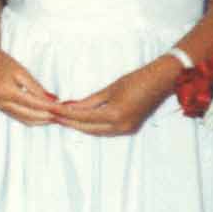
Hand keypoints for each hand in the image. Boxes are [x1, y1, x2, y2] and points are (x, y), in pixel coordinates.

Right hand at [0, 48, 61, 125]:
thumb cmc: (3, 62)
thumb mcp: (22, 72)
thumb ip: (36, 88)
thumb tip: (53, 100)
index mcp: (6, 91)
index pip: (33, 103)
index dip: (49, 107)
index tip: (63, 107)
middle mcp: (2, 103)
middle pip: (30, 116)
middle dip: (48, 117)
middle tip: (63, 115)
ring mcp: (0, 107)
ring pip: (26, 120)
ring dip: (42, 121)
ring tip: (57, 117)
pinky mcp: (1, 108)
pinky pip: (20, 118)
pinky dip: (33, 119)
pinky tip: (44, 116)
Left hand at [54, 59, 180, 136]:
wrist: (161, 82)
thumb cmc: (136, 80)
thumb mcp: (110, 89)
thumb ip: (90, 101)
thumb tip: (71, 106)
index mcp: (114, 115)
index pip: (83, 117)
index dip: (65, 114)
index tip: (51, 110)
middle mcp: (120, 126)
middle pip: (87, 128)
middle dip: (69, 122)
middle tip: (52, 115)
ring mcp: (125, 129)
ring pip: (95, 131)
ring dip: (79, 125)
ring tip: (62, 118)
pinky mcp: (129, 128)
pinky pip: (104, 130)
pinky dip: (91, 126)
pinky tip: (80, 120)